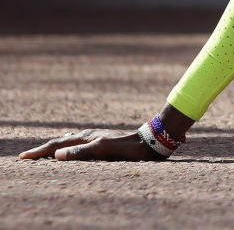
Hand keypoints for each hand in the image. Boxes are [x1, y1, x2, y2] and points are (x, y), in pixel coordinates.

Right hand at [18, 129, 160, 161]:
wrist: (149, 140)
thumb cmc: (127, 146)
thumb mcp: (102, 150)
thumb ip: (80, 152)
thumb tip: (56, 155)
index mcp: (85, 138)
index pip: (57, 145)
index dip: (40, 152)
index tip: (23, 158)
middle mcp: (89, 136)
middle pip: (61, 142)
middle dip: (44, 149)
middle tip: (28, 155)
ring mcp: (96, 137)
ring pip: (70, 141)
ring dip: (56, 146)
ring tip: (46, 150)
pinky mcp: (104, 141)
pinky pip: (80, 142)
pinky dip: (69, 144)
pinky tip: (73, 145)